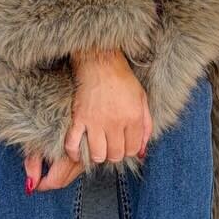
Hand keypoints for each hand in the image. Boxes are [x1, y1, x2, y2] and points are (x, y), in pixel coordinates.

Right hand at [25, 49, 151, 193]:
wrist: (100, 62)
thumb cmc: (123, 79)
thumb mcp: (142, 99)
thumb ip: (146, 126)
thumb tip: (142, 152)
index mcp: (133, 117)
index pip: (132, 150)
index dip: (129, 150)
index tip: (125, 143)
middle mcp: (115, 122)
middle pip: (115, 154)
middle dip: (115, 154)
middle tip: (112, 145)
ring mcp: (95, 121)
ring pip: (97, 155)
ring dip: (99, 155)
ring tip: (99, 147)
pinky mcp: (78, 118)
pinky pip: (72, 144)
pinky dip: (74, 153)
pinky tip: (78, 154)